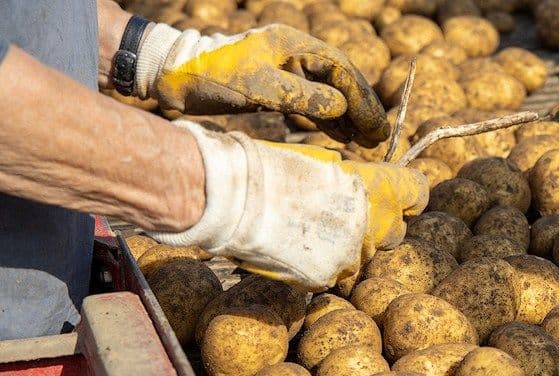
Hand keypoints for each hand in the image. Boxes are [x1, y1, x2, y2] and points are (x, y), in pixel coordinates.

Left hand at [135, 23, 388, 146]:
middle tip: (380, 138)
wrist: (174, 77)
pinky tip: (342, 137)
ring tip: (367, 143)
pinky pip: (311, 104)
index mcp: (295, 45)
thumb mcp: (259, 87)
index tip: (375, 127)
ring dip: (349, 119)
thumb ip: (302, 97)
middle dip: (362, 111)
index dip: (362, 101)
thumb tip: (342, 108)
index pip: (341, 71)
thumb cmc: (213, 77)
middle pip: (341, 82)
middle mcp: (296, 55)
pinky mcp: (276, 89)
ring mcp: (287, 72)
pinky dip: (328, 122)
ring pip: (328, 95)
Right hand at [148, 121, 427, 288]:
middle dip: (374, 229)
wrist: (232, 198)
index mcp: (370, 186)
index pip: (416, 192)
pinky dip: (317, 267)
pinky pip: (331, 275)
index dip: (408, 197)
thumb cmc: (267, 170)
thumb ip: (349, 182)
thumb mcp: (319, 165)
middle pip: (391, 233)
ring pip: (359, 258)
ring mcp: (347, 253)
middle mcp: (367, 222)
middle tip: (343, 222)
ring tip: (308, 236)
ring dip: (343, 250)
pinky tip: (294, 251)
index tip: (403, 201)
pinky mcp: (324, 277)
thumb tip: (360, 188)